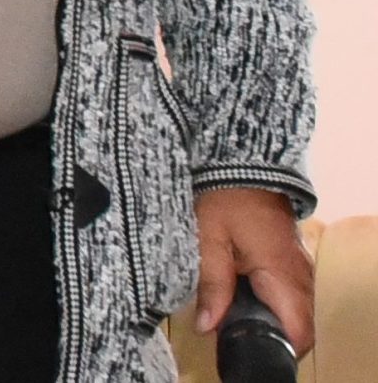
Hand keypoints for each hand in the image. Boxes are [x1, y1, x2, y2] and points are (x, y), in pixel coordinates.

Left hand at [195, 186, 313, 353]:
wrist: (238, 160)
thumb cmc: (222, 196)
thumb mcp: (207, 239)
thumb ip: (211, 284)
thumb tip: (207, 327)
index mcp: (283, 274)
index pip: (299, 330)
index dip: (276, 346)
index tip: (244, 346)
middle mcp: (299, 274)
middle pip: (296, 323)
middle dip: (266, 332)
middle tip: (228, 329)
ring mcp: (298, 265)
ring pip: (291, 307)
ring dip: (264, 315)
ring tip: (227, 311)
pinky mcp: (289, 257)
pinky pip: (285, 290)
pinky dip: (265, 298)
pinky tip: (235, 291)